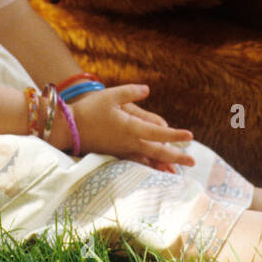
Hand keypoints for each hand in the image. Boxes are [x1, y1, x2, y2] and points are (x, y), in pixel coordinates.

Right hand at [66, 85, 194, 168]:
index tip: (190, 136)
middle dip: (176, 157)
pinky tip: (153, 170)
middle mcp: (129, 143)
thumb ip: (130, 92)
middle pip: (157, 152)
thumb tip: (147, 90)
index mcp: (131, 128)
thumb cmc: (89, 110)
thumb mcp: (111, 96)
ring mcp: (122, 151)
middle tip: (193, 162)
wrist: (69, 129)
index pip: (158, 133)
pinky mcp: (115, 154)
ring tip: (177, 172)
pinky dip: (148, 167)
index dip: (175, 135)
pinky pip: (136, 163)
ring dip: (164, 165)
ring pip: (148, 161)